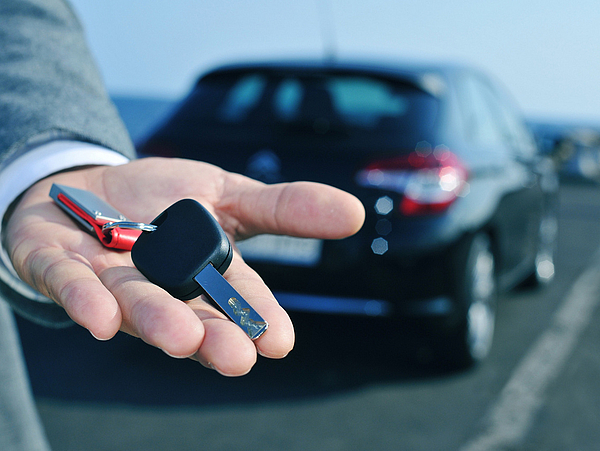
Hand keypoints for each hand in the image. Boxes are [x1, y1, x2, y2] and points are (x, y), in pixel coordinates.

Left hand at [6, 157, 364, 375]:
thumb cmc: (161, 200)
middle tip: (236, 356)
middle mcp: (162, 288)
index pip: (238, 298)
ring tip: (184, 338)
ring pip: (136, 307)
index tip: (278, 342)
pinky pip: (71, 286)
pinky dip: (86, 301)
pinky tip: (102, 319)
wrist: (86, 187)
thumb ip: (283, 208)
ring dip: (159, 323)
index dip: (258, 319)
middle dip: (213, 336)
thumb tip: (353, 213)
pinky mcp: (60, 266)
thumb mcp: (227, 192)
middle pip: (190, 315)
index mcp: (204, 273)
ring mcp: (110, 280)